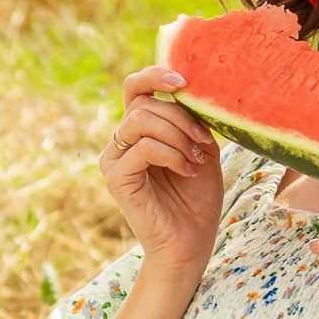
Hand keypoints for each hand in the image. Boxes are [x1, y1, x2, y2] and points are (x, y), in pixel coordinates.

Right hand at [101, 68, 221, 277]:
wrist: (191, 243)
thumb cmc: (197, 199)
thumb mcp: (201, 147)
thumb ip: (190, 119)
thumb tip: (189, 88)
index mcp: (139, 131)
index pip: (135, 88)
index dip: (155, 75)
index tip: (185, 81)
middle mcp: (121, 143)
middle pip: (143, 103)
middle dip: (181, 117)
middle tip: (204, 141)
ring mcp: (114, 160)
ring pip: (140, 120)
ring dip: (177, 135)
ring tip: (196, 158)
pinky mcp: (116, 179)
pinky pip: (143, 147)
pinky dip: (172, 154)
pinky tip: (188, 169)